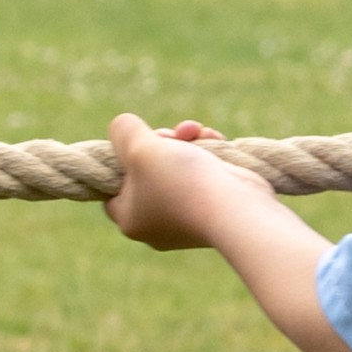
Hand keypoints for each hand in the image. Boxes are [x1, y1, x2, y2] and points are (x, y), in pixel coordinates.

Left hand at [102, 115, 256, 252]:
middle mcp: (157, 224)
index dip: (122, 159)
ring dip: (186, 142)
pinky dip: (207, 153)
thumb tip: (122, 127)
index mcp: (130, 219)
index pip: (112, 187)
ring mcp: (188, 218)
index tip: (137, 143)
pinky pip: (203, 175)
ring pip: (177, 169)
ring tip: (196, 130)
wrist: (238, 208)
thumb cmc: (181, 181)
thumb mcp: (138, 146)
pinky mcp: (215, 207)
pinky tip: (212, 138)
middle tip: (171, 134)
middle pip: (147, 172)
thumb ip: (123, 132)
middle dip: (162, 143)